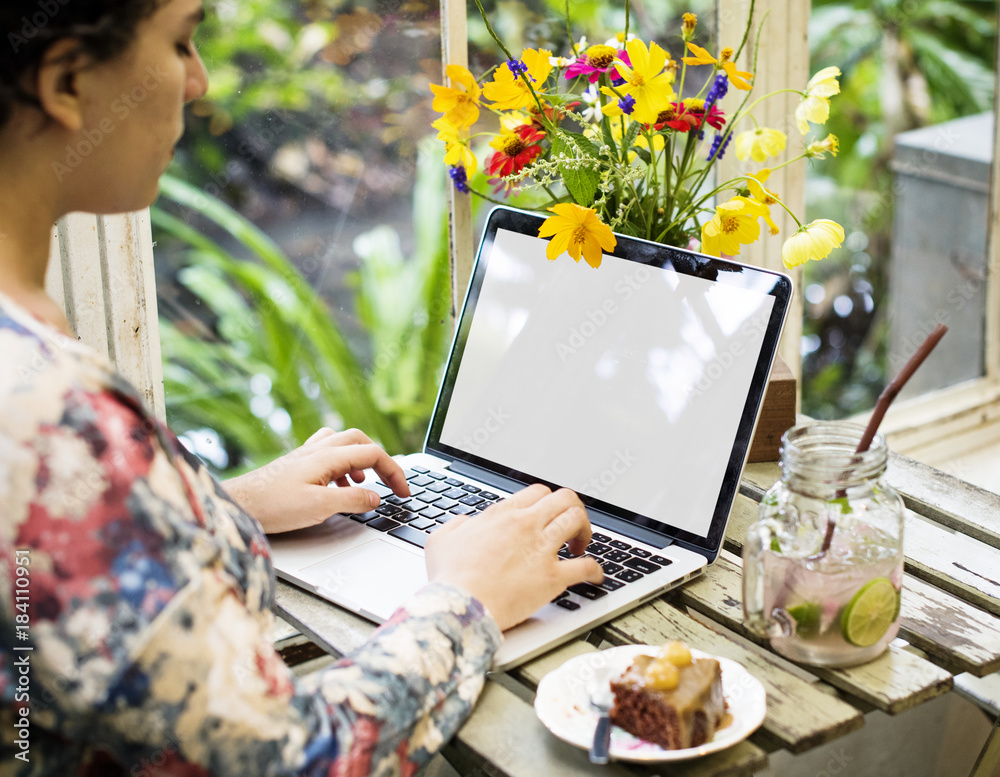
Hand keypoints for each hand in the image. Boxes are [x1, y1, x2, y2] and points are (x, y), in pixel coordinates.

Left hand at [222, 428, 409, 533]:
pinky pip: (327, 454)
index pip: (373, 454)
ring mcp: (306, 455)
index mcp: (327, 456)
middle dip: (380, 460)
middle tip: (389, 482)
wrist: (239, 503)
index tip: (403, 492)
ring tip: (364, 485)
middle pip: (360, 441)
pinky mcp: (296, 464)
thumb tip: (375, 497)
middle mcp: (318, 449)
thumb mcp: (319, 507)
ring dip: (360, 461)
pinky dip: (342, 466)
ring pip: (343, 444)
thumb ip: (352, 500)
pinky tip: (337, 486)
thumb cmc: (272, 505)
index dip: (394, 472)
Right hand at [425, 484, 603, 630]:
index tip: (547, 515)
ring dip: (585, 531)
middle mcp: (526, 525)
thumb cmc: (449, 577)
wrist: (460, 605)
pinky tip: (594, 575)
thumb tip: (466, 523)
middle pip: (564, 499)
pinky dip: (595, 570)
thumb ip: (457, 525)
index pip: (537, 492)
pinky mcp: (552, 577)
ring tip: (580, 545)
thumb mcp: (441, 540)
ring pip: (577, 520)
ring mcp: (541, 549)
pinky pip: (585, 566)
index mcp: (502, 514)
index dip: (546, 502)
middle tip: (570, 526)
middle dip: (572, 508)